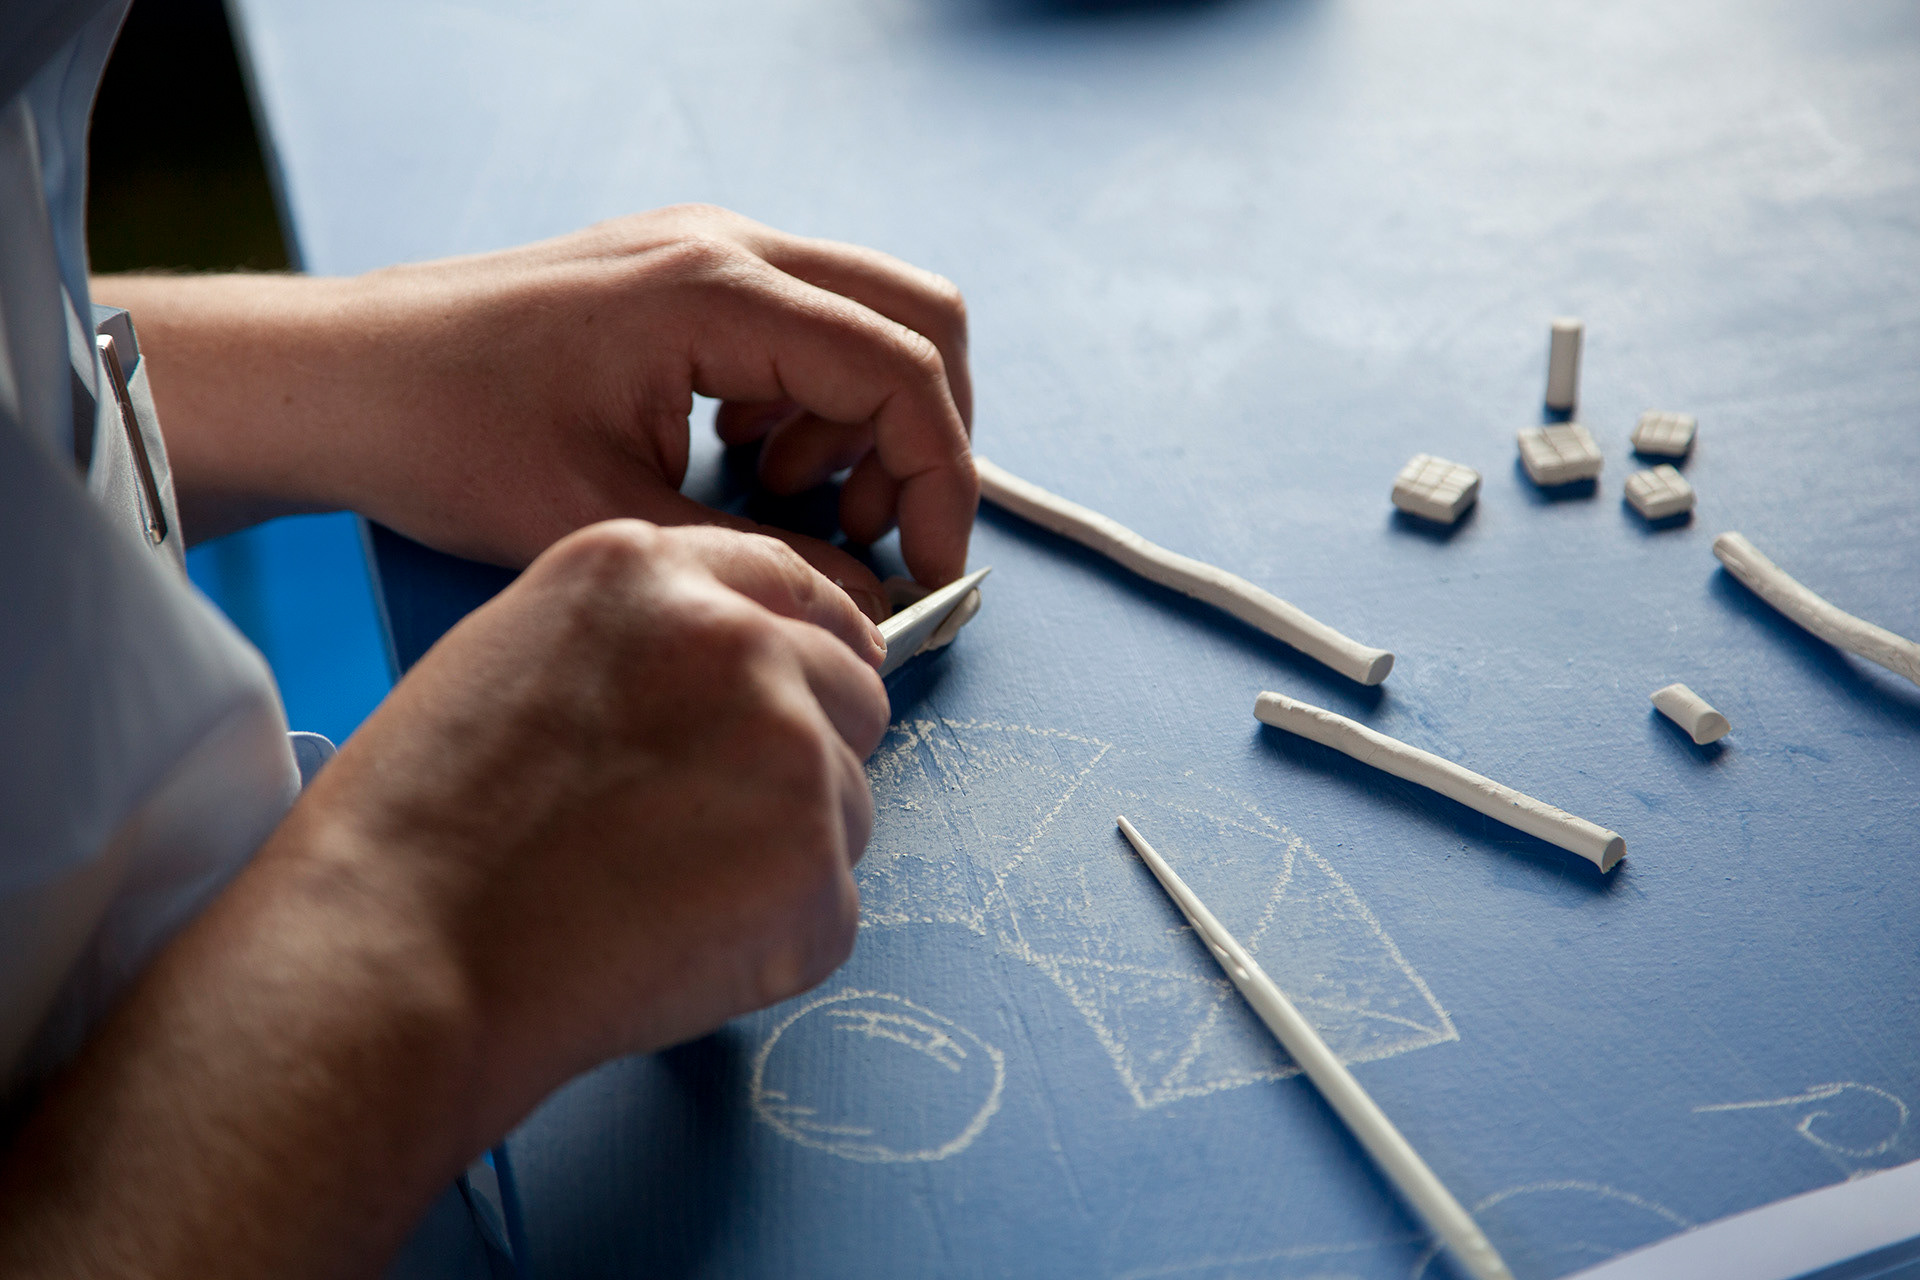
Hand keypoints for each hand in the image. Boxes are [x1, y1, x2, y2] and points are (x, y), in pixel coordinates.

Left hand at [97, 205, 977, 616]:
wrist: (338, 377)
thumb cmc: (443, 433)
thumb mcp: (611, 524)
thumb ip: (761, 559)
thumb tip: (869, 598)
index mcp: (715, 293)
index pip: (900, 366)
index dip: (941, 474)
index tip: (934, 563)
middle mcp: (726, 246)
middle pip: (916, 316)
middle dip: (927, 437)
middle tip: (891, 535)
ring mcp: (706, 250)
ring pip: (868, 318)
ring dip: (865, 421)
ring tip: (797, 503)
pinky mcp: (683, 277)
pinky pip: (805, 325)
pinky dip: (813, 401)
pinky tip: (749, 464)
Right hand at [307, 518, 891, 1090]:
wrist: (394, 952)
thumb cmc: (421, 822)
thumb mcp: (516, 651)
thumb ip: (643, 637)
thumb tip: (746, 668)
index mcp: (650, 574)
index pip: (792, 583)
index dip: (817, 637)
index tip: (833, 668)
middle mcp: (739, 642)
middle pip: (847, 692)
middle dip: (800, 754)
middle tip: (701, 825)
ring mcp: (789, 751)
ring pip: (845, 803)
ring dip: (783, 850)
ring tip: (656, 892)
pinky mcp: (813, 863)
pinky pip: (828, 904)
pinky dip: (773, 938)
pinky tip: (668, 945)